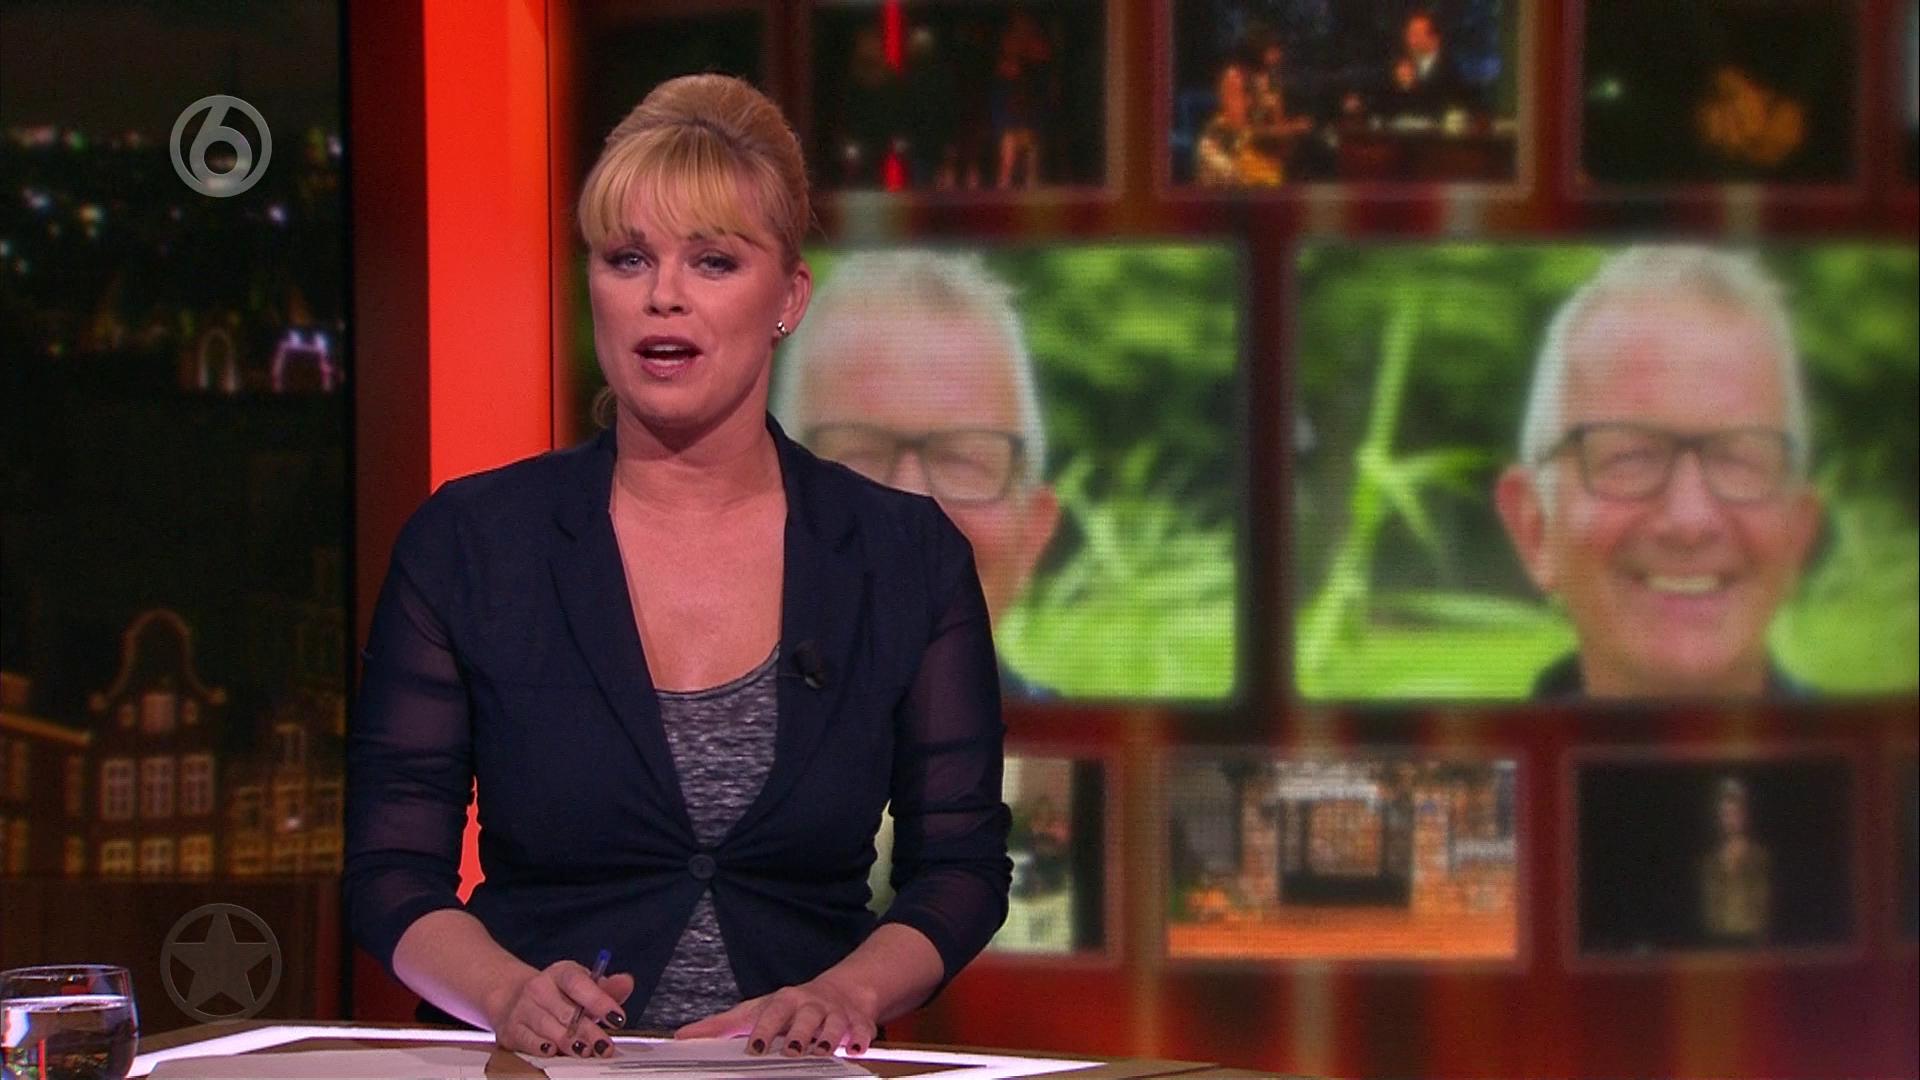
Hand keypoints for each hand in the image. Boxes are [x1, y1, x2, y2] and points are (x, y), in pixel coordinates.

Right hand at [488, 959, 633, 1057]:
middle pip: (567, 1012)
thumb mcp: (583, 986)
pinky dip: (540, 1047)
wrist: (514, 998)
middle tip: (605, 1046)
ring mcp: (523, 1008)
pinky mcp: (511, 1029)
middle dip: (589, 1031)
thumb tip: (626, 983)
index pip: (580, 984)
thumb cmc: (559, 996)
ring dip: (569, 1042)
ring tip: (585, 1051)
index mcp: (562, 973)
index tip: (617, 1017)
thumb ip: (607, 989)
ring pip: (548, 1028)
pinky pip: (527, 1040)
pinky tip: (552, 1051)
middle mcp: (540, 988)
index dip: (600, 1001)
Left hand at [674, 973, 877, 1056]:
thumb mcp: (758, 1010)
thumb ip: (723, 1025)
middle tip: (791, 1050)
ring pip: (834, 1024)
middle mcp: (811, 1005)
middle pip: (805, 1017)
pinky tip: (857, 1048)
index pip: (772, 1013)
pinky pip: (863, 1030)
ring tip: (822, 1051)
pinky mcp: (858, 1023)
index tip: (755, 1047)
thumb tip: (683, 1036)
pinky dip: (861, 1039)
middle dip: (798, 1034)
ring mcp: (836, 1014)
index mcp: (784, 1001)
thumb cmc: (792, 1007)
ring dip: (829, 1037)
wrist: (843, 991)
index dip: (764, 1029)